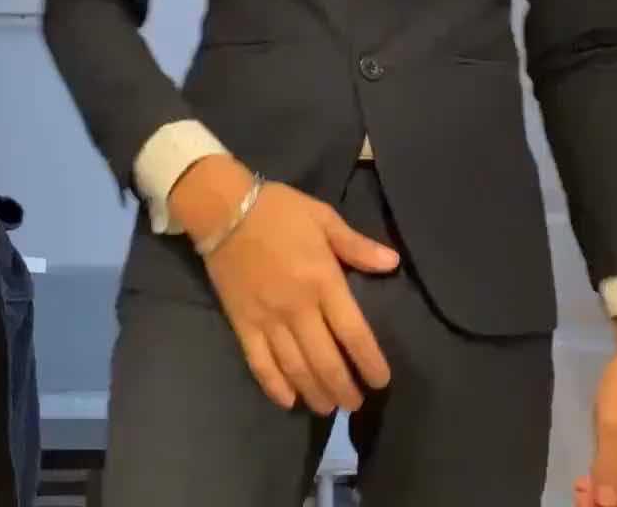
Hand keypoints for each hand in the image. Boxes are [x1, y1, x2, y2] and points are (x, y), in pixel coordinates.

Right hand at [169, 156, 399, 413]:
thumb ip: (357, 246)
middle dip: (343, 387)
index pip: (354, 333)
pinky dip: (274, 385)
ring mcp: (268, 319)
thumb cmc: (279, 211)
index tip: (380, 381)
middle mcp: (298, 307)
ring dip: (314, 392)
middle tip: (355, 404)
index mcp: (323, 281)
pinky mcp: (242, 323)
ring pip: (295, 367)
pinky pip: (259, 362)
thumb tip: (393, 264)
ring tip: (328, 407)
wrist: (223, 209)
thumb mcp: (324, 218)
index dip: (369, 362)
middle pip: (326, 360)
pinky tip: (288, 400)